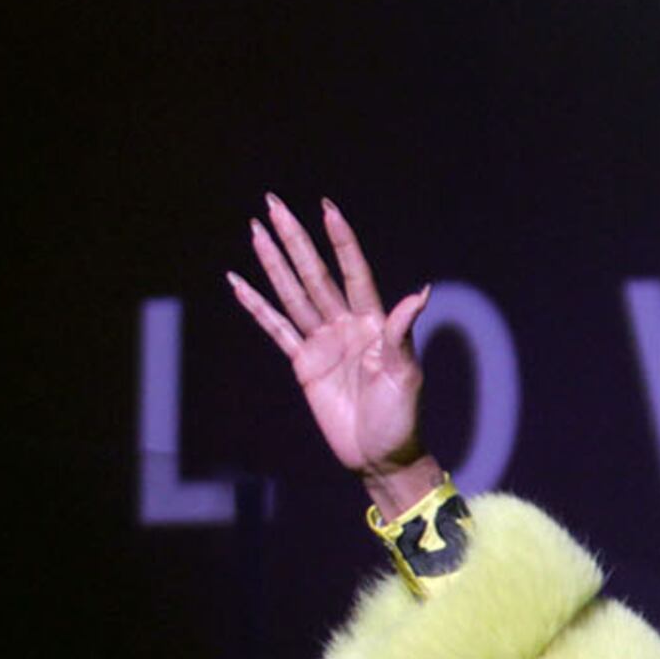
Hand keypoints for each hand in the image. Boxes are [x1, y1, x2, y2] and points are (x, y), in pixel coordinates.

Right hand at [226, 194, 438, 505]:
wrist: (380, 455)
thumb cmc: (401, 417)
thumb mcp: (405, 375)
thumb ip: (401, 334)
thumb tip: (420, 294)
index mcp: (374, 323)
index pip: (353, 272)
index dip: (340, 241)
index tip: (325, 207)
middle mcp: (346, 325)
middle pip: (314, 274)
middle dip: (294, 239)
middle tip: (272, 203)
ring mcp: (323, 342)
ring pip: (292, 293)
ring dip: (273, 263)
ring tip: (255, 231)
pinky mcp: (304, 363)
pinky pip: (276, 328)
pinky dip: (257, 307)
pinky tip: (239, 283)